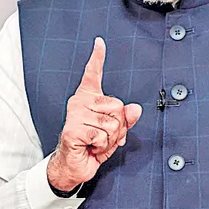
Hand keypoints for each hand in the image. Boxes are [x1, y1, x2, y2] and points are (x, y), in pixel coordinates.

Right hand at [47, 38, 142, 191]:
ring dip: (109, 139)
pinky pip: (101, 136)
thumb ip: (125, 120)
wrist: (74, 166)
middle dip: (118, 127)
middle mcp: (79, 102)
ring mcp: (74, 114)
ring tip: (96, 142)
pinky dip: (101, 146)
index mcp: (88, 98)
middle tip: (103, 136)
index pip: (93, 74)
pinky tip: (90, 147)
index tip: (99, 42)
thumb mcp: (113, 132)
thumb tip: (136, 109)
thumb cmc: (91, 146)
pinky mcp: (72, 129)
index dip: (97, 57)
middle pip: (117, 107)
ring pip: (111, 124)